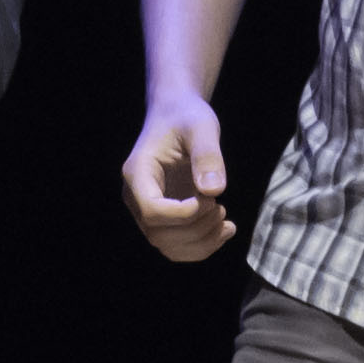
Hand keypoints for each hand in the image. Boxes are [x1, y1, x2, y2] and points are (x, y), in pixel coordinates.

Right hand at [124, 97, 233, 259]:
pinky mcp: (163, 218)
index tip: (211, 199)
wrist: (177, 115)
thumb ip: (207, 155)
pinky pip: (177, 246)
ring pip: (167, 247)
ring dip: (202, 243)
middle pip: (158, 234)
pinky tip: (225, 229)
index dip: (184, 214)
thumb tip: (214, 190)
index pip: (152, 211)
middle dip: (196, 229)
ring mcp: (146, 210)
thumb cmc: (186, 117)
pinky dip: (202, 246)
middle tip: (221, 207)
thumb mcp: (201, 127)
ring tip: (227, 223)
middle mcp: (136, 196)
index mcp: (137, 173)